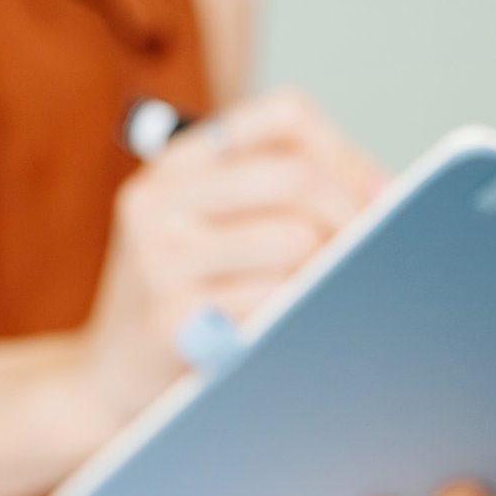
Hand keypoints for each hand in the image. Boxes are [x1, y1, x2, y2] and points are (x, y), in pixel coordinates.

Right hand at [80, 88, 383, 419]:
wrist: (113, 379)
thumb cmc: (187, 299)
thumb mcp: (214, 227)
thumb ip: (285, 194)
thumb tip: (382, 189)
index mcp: (174, 165)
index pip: (284, 115)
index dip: (344, 151)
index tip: (369, 195)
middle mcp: (157, 201)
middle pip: (297, 177)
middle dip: (351, 216)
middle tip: (366, 255)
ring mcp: (158, 260)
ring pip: (295, 238)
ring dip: (327, 271)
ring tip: (318, 294)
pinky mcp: (171, 319)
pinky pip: (276, 299)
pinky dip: (302, 311)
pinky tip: (292, 325)